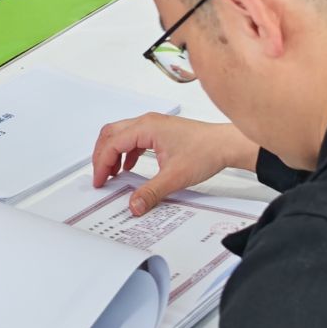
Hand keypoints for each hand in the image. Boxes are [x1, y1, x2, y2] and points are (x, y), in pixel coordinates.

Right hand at [91, 113, 256, 214]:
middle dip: (102, 155)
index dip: (102, 163)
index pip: (112, 143)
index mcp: (146, 127)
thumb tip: (134, 204)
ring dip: (113, 153)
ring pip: (121, 135)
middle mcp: (147, 122)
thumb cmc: (205, 150)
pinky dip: (126, 153)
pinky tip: (129, 167)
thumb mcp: (174, 176)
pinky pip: (134, 139)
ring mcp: (154, 126)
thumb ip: (151, 192)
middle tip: (100, 176)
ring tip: (112, 173)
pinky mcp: (160, 132)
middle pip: (111, 134)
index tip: (100, 180)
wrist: (225, 145)